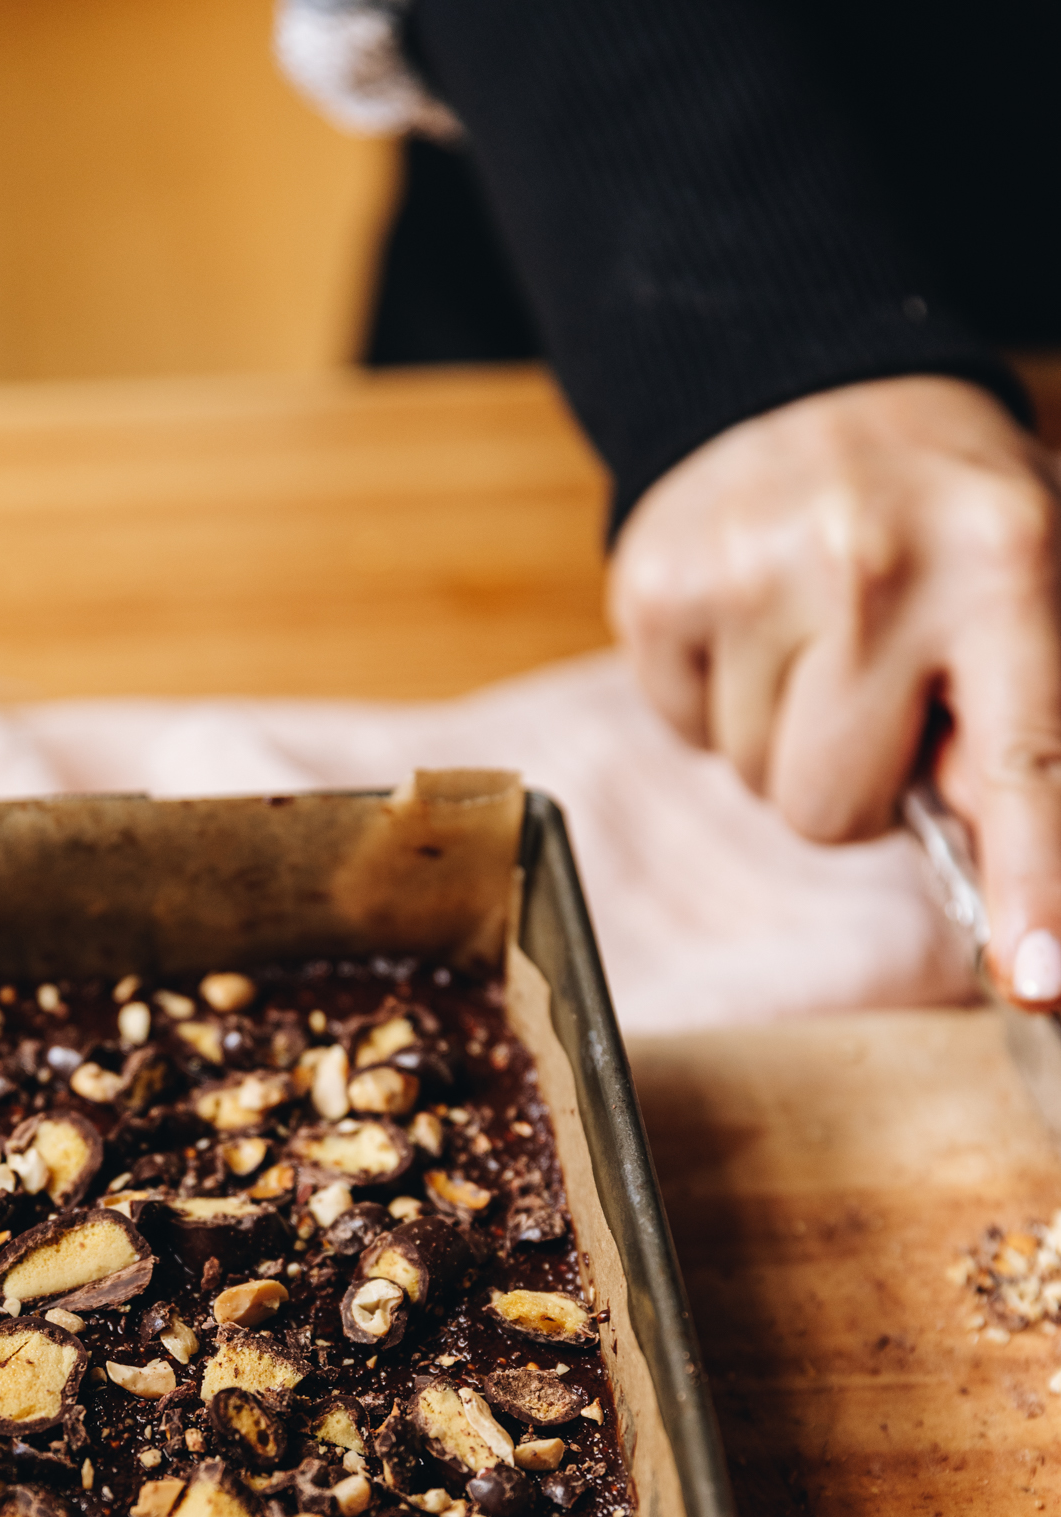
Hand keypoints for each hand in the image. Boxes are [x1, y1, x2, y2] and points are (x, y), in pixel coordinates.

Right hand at [608, 376, 1060, 1005]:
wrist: (802, 377)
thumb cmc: (941, 515)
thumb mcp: (1030, 586)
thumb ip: (1027, 725)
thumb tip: (1006, 865)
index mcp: (1009, 564)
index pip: (1027, 760)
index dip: (1035, 881)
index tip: (1038, 978)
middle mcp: (877, 566)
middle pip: (835, 812)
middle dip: (851, 783)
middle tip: (872, 687)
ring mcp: (752, 572)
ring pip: (754, 783)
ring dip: (782, 739)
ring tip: (809, 637)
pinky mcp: (656, 585)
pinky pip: (682, 733)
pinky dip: (711, 700)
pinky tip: (746, 624)